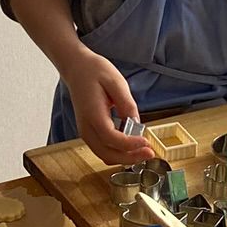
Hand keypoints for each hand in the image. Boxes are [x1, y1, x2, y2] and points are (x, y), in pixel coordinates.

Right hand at [64, 49, 153, 163]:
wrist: (77, 68)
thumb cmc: (94, 72)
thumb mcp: (116, 82)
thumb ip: (126, 104)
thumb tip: (137, 123)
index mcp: (93, 114)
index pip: (111, 138)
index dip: (130, 144)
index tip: (146, 142)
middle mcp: (86, 127)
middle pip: (107, 154)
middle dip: (130, 157)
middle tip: (149, 152)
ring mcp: (85, 132)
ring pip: (104, 155)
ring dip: (124, 158)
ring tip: (143, 151)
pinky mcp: (89, 132)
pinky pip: (103, 150)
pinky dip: (118, 153)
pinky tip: (131, 145)